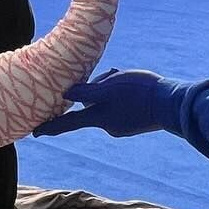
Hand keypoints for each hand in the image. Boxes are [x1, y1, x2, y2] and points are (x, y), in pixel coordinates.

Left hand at [33, 69, 178, 138]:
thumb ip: (86, 91)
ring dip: (110, 86)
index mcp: (98, 118)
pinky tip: (134, 86)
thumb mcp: (109, 87)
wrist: (173, 104)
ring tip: (127, 79)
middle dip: (96, 87)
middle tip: (114, 76)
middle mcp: (107, 125)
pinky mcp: (132, 121)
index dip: (50, 126)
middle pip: (90, 102)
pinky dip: (121, 92)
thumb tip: (66, 94)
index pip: (67, 123)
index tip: (35, 132)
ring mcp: (121, 125)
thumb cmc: (139, 93)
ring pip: (105, 100)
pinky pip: (118, 103)